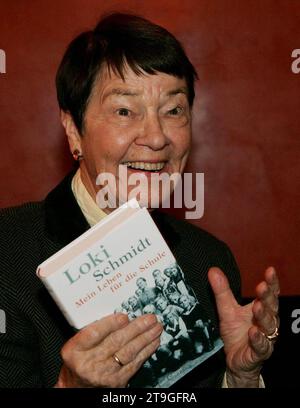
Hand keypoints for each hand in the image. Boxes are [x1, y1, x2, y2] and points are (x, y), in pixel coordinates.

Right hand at [55, 313, 162, 387]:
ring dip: (145, 338)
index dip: (110, 324)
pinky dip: (146, 351)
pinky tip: (153, 341)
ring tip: (156, 327)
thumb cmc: (78, 360)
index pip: (93, 334)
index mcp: (74, 350)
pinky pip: (135, 364)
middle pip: (115, 342)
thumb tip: (121, 317)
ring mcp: (104, 374)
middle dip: (135, 328)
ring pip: (128, 352)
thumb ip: (93, 330)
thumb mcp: (77, 344)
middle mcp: (88, 364)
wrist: (77, 386)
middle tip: (149, 318)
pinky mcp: (117, 382)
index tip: (124, 316)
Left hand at [208, 266, 279, 386]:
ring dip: (264, 316)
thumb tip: (212, 270)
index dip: (271, 283)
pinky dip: (258, 339)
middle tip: (262, 286)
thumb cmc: (235, 332)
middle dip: (267, 297)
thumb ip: (222, 291)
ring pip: (269, 326)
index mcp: (262, 309)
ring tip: (257, 306)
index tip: (270, 271)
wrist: (235, 359)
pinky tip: (253, 332)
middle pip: (271, 308)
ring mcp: (265, 338)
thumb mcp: (226, 309)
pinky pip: (261, 346)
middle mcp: (267, 322)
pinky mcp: (258, 353)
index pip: (270, 294)